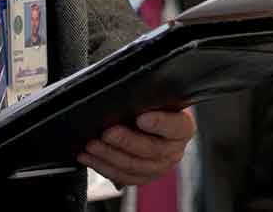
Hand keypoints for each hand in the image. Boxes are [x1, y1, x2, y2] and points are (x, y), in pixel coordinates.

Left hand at [77, 108, 195, 185]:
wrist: (152, 122)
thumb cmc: (152, 106)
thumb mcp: (155, 97)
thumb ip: (147, 98)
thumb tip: (129, 94)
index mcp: (182, 128)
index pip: (177, 126)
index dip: (160, 123)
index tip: (141, 118)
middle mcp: (174, 150)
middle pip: (152, 150)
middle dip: (126, 141)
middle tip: (107, 133)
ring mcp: (159, 167)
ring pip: (134, 167)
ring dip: (109, 156)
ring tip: (92, 145)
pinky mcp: (142, 177)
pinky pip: (123, 177)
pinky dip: (103, 167)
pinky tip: (89, 157)